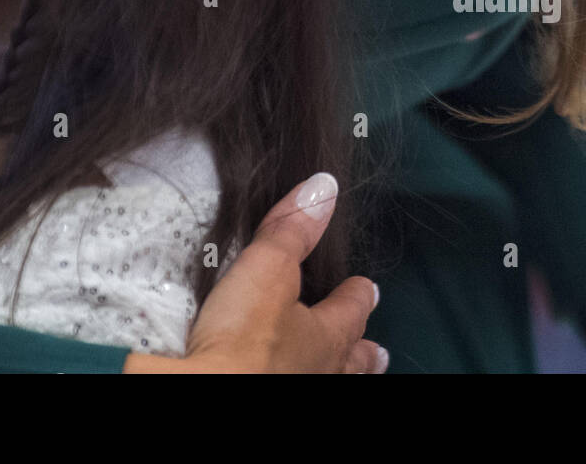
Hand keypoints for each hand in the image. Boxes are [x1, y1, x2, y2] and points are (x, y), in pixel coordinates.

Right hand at [123, 172, 386, 372]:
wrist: (208, 393)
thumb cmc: (243, 336)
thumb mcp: (266, 269)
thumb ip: (292, 231)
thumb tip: (324, 187)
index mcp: (326, 337)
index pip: (349, 311)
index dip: (357, 296)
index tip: (366, 287)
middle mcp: (320, 372)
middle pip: (349, 361)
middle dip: (361, 353)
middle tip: (377, 351)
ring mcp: (298, 391)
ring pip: (331, 382)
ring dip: (342, 375)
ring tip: (350, 374)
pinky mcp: (262, 398)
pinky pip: (299, 386)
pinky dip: (304, 380)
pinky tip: (293, 378)